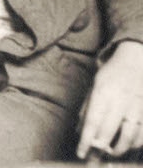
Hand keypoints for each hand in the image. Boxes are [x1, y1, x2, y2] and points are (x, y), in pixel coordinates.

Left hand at [77, 40, 142, 157]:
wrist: (136, 60)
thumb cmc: (112, 74)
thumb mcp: (95, 85)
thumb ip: (88, 107)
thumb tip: (80, 130)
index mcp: (103, 92)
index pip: (92, 121)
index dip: (86, 139)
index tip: (81, 152)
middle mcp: (120, 100)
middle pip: (110, 130)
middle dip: (101, 147)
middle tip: (95, 157)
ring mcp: (137, 106)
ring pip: (130, 135)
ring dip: (120, 148)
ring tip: (111, 152)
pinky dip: (137, 143)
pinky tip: (129, 146)